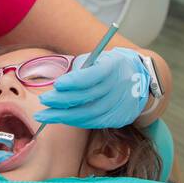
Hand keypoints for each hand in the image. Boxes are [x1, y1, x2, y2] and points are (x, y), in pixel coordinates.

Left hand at [32, 48, 151, 129]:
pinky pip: (93, 122)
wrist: (139, 79)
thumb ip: (80, 70)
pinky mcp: (119, 118)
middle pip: (88, 98)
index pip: (92, 76)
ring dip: (64, 116)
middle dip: (62, 101)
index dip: (73, 82)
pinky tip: (61, 118)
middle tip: (43, 101)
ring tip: (44, 115)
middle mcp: (119, 87)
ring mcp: (120, 105)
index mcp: (113, 67)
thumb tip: (58, 87)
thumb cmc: (110, 67)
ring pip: (89, 114)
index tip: (56, 85)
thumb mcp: (98, 59)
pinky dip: (75, 121)